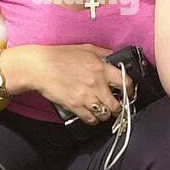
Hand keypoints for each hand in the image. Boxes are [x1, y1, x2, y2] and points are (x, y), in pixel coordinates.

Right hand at [5, 44, 131, 125]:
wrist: (40, 66)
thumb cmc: (60, 56)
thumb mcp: (86, 48)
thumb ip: (103, 53)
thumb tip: (115, 58)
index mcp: (101, 68)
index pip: (126, 83)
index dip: (129, 90)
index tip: (128, 93)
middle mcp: (96, 84)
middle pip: (117, 104)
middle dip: (118, 108)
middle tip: (116, 107)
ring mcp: (86, 96)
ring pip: (105, 114)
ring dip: (105, 115)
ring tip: (102, 111)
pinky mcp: (75, 106)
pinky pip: (90, 119)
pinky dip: (93, 120)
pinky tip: (91, 115)